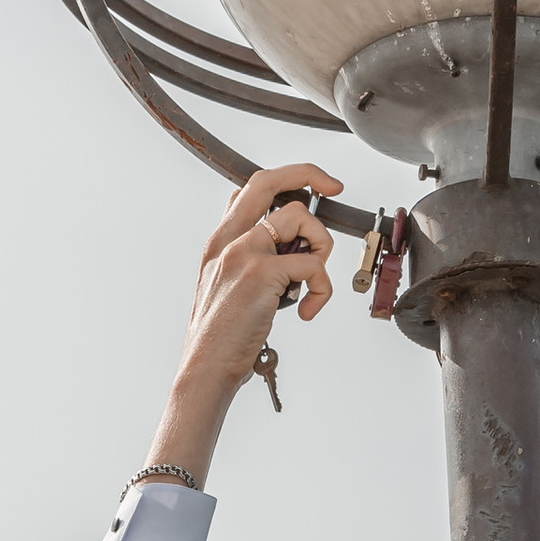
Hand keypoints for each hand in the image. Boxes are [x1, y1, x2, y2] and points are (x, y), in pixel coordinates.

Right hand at [136, 163, 340, 486]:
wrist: (204, 367)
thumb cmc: (221, 337)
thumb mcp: (225, 287)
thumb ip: (249, 261)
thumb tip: (290, 250)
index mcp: (219, 241)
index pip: (250, 189)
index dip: (286, 179)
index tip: (316, 187)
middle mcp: (228, 239)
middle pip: (269, 181)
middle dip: (309, 173)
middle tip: (335, 188)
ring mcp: (243, 253)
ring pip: (300, 218)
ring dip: (321, 246)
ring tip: (311, 282)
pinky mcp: (260, 274)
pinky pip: (313, 265)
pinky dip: (322, 289)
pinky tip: (307, 311)